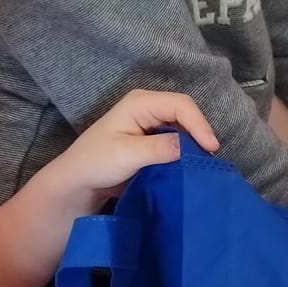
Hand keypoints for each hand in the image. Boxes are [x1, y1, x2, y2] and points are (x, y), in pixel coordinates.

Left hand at [56, 90, 217, 207]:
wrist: (77, 183)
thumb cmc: (95, 163)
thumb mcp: (127, 155)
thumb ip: (158, 148)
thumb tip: (188, 147)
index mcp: (140, 103)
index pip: (180, 105)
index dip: (199, 124)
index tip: (210, 149)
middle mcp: (147, 108)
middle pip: (185, 113)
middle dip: (199, 132)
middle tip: (209, 158)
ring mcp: (149, 124)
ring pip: (182, 127)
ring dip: (194, 143)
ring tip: (204, 162)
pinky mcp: (151, 141)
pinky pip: (176, 140)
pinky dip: (185, 151)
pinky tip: (190, 164)